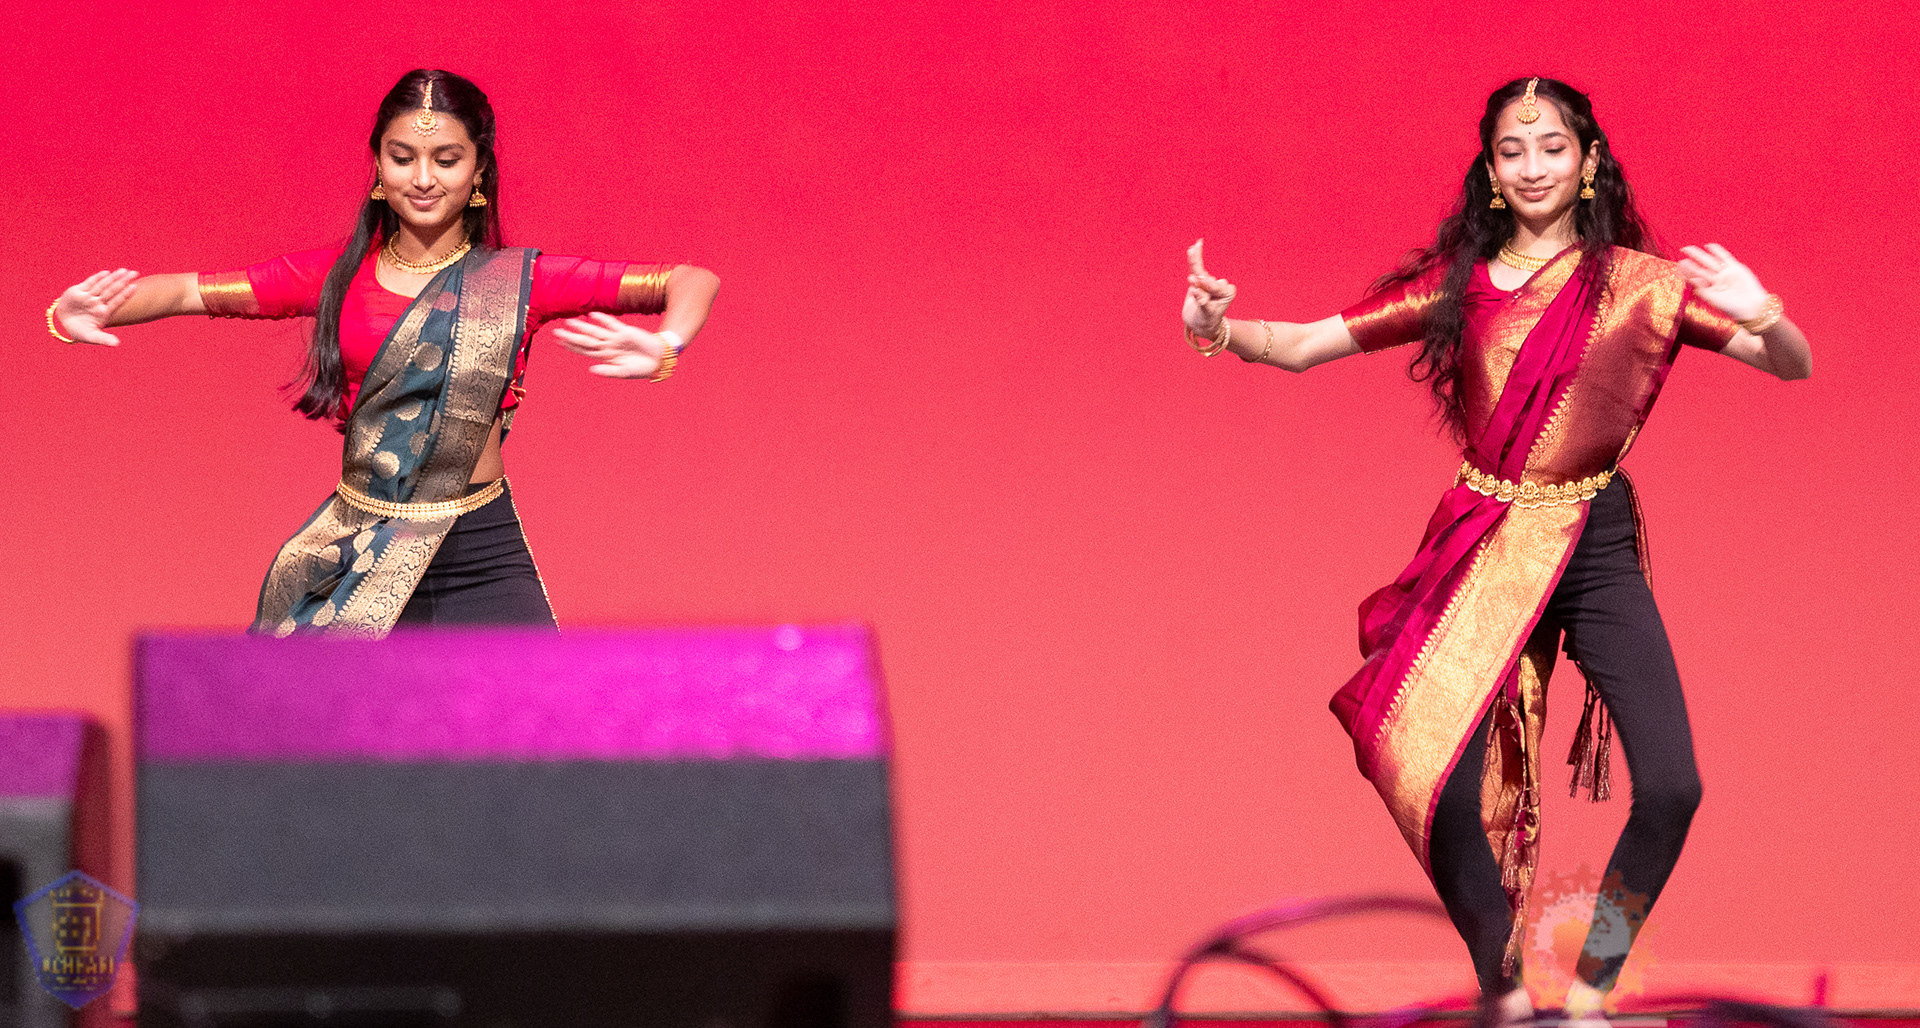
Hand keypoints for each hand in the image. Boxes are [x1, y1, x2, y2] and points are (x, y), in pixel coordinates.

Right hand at [52, 269, 139, 345]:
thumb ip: (104, 339)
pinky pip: (89, 283)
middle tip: (135, 273)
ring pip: (102, 285)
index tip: (135, 286)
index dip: (126, 294)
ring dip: (113, 277)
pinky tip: (106, 273)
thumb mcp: (92, 337)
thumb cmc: (80, 332)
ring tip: (124, 271)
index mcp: (104, 312)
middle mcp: (98, 302)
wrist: (62, 325)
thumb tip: (117, 344)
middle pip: (112, 290)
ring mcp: (89, 296)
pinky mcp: (77, 291)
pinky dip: (96, 278)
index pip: (117, 301)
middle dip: (123, 281)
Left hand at [551, 312, 674, 378]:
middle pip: (586, 340)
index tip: (559, 342)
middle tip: (556, 332)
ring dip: (582, 327)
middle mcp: (608, 346)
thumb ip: (608, 371)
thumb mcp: (624, 372)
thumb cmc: (641, 368)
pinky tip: (592, 315)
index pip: (585, 350)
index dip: (572, 346)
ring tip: (569, 322)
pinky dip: (603, 320)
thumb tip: (591, 369)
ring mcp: (616, 338)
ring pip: (595, 331)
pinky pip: (612, 324)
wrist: (658, 359)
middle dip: (571, 336)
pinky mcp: (626, 332)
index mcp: (606, 357)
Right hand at [1183, 239, 1234, 335]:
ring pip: (1200, 271)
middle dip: (1199, 283)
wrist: (1200, 323)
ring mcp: (1209, 282)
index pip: (1215, 287)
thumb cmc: (1206, 320)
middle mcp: (1220, 284)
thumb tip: (1194, 288)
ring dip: (1196, 260)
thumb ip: (1202, 301)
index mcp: (1228, 292)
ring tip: (1193, 249)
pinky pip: (1196, 268)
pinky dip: (1194, 258)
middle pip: (1207, 279)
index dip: (1206, 289)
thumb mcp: (1206, 313)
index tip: (1199, 296)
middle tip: (1195, 288)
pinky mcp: (1199, 280)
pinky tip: (1194, 247)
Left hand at [1677, 244, 1766, 322]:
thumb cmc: (1730, 307)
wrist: (1750, 307)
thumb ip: (1702, 288)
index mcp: (1708, 288)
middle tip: (1683, 250)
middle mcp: (1716, 280)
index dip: (1687, 270)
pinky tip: (1710, 246)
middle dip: (1693, 258)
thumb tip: (1692, 279)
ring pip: (1711, 261)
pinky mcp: (1735, 268)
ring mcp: (1725, 273)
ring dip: (1701, 254)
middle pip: (1702, 267)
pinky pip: (1725, 258)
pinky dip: (1718, 252)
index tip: (1680, 264)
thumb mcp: (1712, 298)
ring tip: (1691, 248)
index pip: (1695, 277)